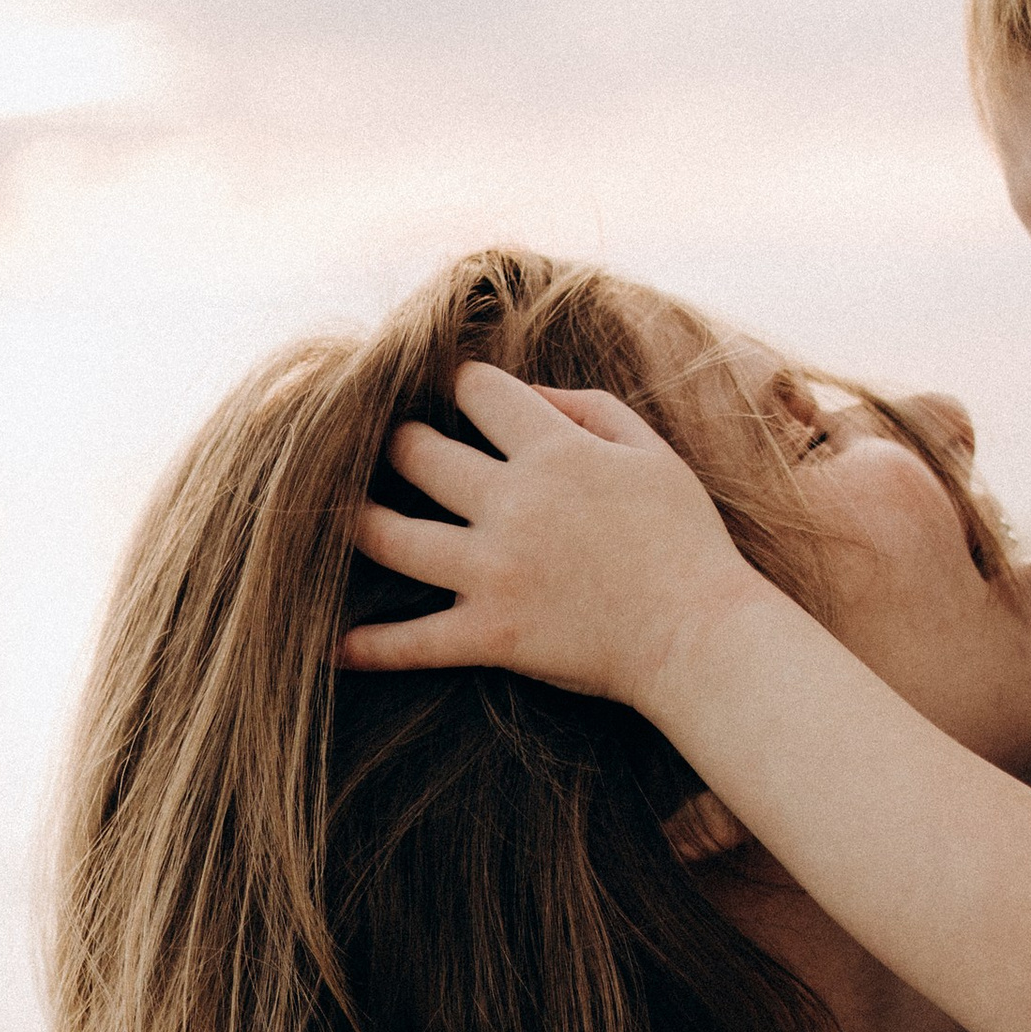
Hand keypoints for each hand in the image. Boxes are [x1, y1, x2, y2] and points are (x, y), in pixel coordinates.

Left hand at [340, 360, 754, 708]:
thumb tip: (525, 392)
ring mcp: (496, 571)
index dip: (460, 384)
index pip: (476, 390)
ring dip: (352, 521)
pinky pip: (411, 642)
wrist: (704, 638)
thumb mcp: (652, 452)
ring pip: (388, 536)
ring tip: (337, 517)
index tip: (455, 395)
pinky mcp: (491, 635)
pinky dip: (365, 647)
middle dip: (396, 442)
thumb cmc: (687, 542)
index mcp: (555, 451)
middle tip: (395, 452)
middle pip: (415, 453)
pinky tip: (326, 645)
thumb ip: (587, 408)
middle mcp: (514, 503)